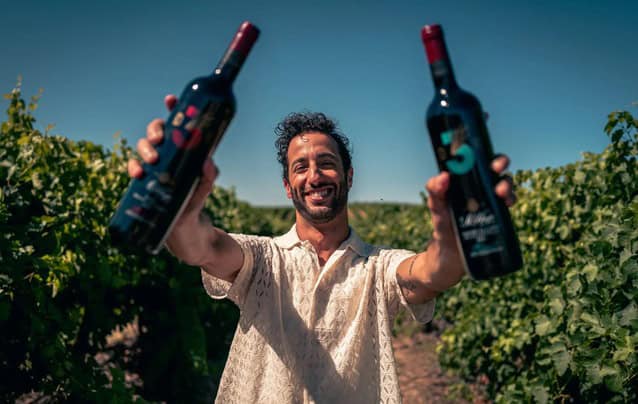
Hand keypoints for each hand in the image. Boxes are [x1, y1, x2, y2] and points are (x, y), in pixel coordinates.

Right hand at [127, 95, 218, 262]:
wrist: (187, 235)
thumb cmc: (195, 207)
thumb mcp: (204, 190)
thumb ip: (208, 176)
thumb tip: (207, 161)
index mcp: (183, 154)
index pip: (178, 127)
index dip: (174, 111)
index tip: (171, 99)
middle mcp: (167, 158)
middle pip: (157, 133)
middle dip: (155, 130)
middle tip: (160, 138)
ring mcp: (153, 171)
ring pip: (143, 148)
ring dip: (144, 148)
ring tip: (151, 159)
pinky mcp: (144, 185)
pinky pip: (133, 169)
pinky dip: (133, 167)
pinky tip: (138, 173)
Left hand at [424, 155, 514, 288]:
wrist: (448, 259)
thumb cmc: (442, 228)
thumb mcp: (436, 209)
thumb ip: (435, 192)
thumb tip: (443, 177)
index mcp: (465, 184)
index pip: (476, 162)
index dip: (481, 153)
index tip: (480, 151)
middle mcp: (481, 192)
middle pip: (495, 171)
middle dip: (499, 165)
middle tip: (496, 169)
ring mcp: (491, 206)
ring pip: (505, 187)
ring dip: (507, 186)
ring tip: (501, 194)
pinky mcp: (498, 221)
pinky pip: (508, 207)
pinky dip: (510, 203)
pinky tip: (507, 206)